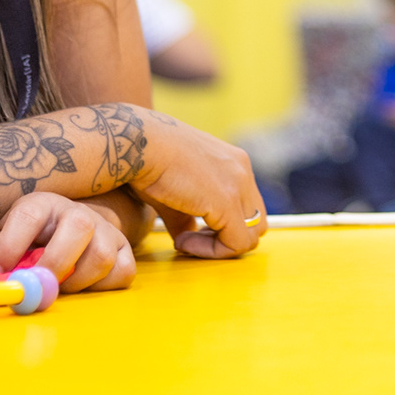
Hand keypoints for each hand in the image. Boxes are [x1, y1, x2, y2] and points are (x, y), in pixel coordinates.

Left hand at [0, 192, 135, 291]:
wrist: (77, 226)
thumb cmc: (35, 237)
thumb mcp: (10, 237)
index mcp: (43, 205)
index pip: (29, 216)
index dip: (10, 246)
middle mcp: (78, 212)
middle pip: (79, 227)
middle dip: (55, 263)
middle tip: (37, 288)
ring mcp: (106, 231)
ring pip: (102, 256)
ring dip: (78, 281)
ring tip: (60, 288)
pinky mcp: (125, 250)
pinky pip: (122, 272)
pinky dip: (102, 286)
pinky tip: (84, 285)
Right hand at [128, 114, 268, 258]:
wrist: (138, 143)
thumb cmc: (148, 161)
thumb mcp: (176, 191)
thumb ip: (187, 217)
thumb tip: (185, 238)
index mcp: (234, 163)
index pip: (248, 208)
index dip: (223, 229)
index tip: (190, 233)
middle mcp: (243, 170)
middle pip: (256, 223)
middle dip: (226, 240)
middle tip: (191, 240)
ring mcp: (238, 184)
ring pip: (251, 236)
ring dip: (219, 248)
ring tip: (184, 242)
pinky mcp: (227, 201)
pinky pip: (236, 243)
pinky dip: (211, 252)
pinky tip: (182, 242)